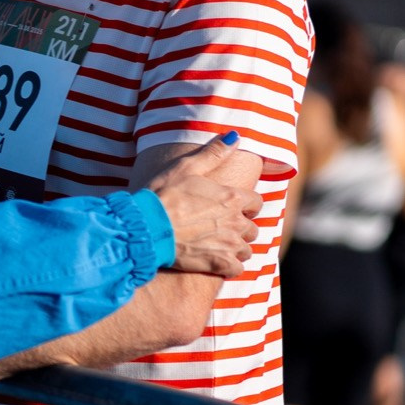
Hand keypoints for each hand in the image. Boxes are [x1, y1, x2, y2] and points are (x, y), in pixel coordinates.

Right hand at [148, 135, 262, 277]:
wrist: (147, 227)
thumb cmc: (164, 195)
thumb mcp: (187, 167)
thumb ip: (214, 153)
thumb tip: (235, 135)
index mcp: (232, 197)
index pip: (256, 202)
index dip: (248, 205)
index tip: (237, 207)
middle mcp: (235, 222)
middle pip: (252, 229)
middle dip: (242, 228)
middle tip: (225, 229)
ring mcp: (228, 245)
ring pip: (246, 250)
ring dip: (237, 248)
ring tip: (221, 247)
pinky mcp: (218, 264)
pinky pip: (236, 269)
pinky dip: (230, 267)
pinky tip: (218, 263)